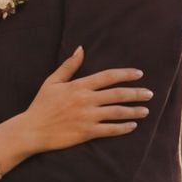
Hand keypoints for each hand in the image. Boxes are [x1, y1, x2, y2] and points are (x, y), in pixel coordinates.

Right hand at [17, 46, 152, 152]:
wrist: (32, 130)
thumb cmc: (41, 105)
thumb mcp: (52, 82)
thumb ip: (69, 66)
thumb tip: (81, 49)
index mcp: (79, 86)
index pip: (108, 77)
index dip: (126, 74)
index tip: (139, 74)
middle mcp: (86, 100)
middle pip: (118, 94)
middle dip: (136, 93)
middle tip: (149, 94)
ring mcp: (87, 117)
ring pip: (117, 112)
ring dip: (134, 111)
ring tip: (146, 110)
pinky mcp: (86, 132)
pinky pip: (110, 129)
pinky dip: (123, 127)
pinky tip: (133, 126)